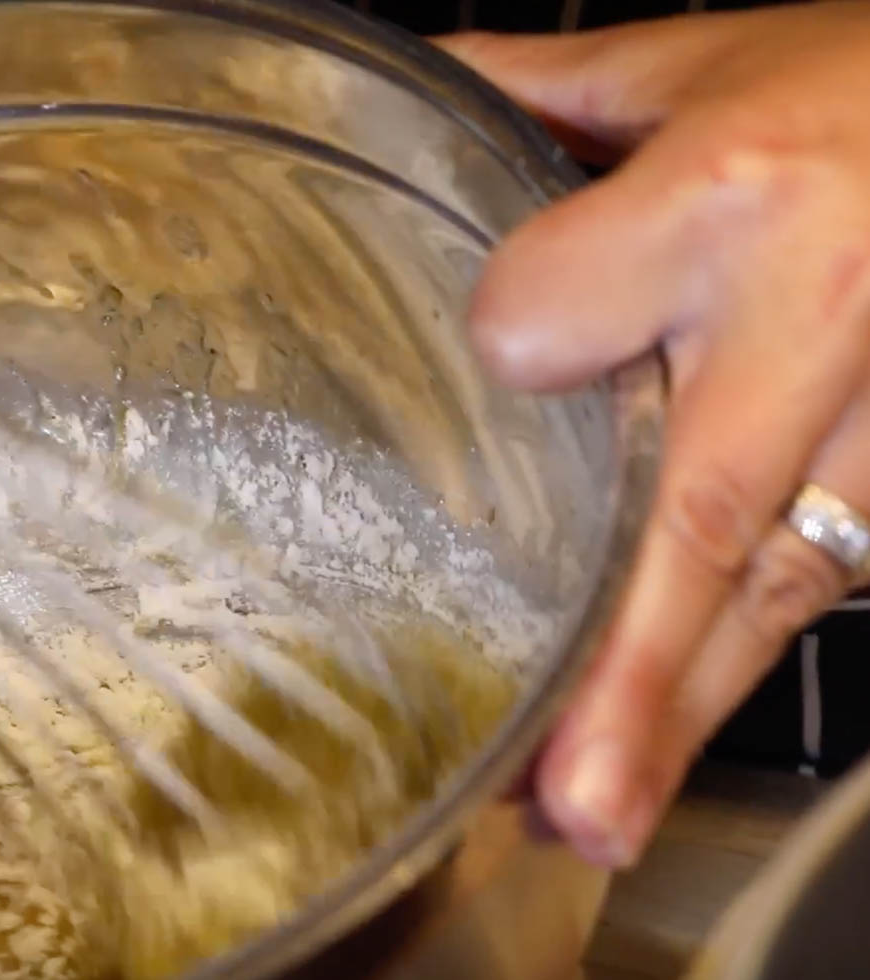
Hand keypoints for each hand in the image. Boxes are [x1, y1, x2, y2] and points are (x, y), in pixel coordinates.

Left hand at [435, 1, 869, 868]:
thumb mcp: (707, 60)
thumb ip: (555, 92)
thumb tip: (416, 81)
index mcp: (730, 200)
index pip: (538, 321)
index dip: (513, 338)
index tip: (513, 349)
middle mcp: (813, 326)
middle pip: (692, 519)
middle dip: (622, 667)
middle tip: (559, 796)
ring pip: (771, 595)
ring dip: (675, 714)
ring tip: (593, 816)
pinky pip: (815, 593)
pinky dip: (724, 673)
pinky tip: (651, 743)